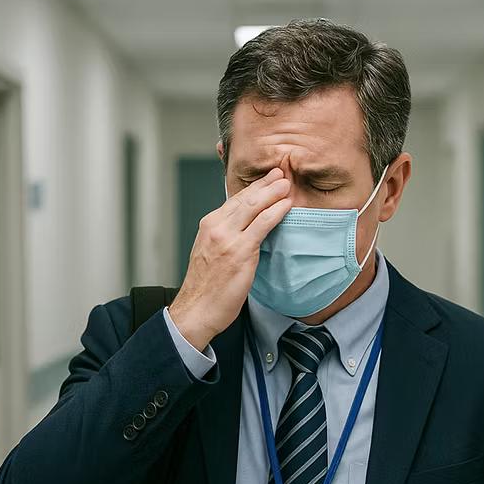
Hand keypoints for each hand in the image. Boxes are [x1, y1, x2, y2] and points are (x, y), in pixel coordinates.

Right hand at [168, 168, 291, 349]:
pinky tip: (286, 205)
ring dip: (273, 193)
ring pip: (253, 207)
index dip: (253, 188)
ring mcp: (228, 238)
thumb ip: (226, 239)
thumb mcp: (211, 255)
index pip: (234, 201)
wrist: (196, 310)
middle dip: (265, 184)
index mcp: (209, 226)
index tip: (266, 180)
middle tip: (280, 173)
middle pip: (244, 199)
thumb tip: (246, 232)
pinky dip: (275, 212)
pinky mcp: (240, 251)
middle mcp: (216, 227)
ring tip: (287, 184)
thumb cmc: (205, 289)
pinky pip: (262, 225)